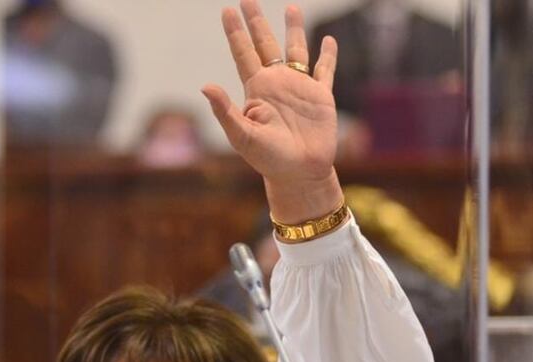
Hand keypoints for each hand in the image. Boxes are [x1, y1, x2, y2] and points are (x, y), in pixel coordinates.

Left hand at [203, 1, 342, 222]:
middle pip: (265, 45)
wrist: (299, 174)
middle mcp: (276, 84)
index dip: (235, 32)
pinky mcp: (321, 97)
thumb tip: (205, 86)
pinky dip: (327, 55)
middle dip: (257, 22)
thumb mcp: (242, 136)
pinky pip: (325, 71)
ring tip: (290, 7)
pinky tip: (327, 41)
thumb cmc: (268, 160)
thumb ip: (225, 112)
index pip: (243, 53)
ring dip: (293, 29)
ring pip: (295, 50)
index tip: (227, 10)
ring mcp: (299, 88)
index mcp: (257, 90)